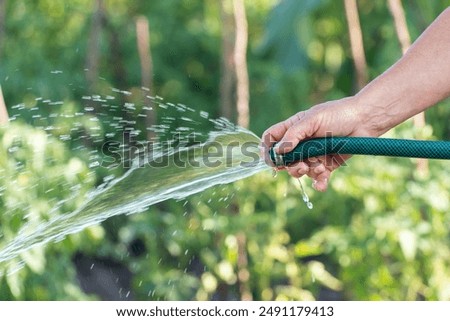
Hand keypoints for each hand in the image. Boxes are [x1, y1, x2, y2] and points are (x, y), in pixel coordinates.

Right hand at [261, 96, 375, 190]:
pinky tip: (322, 184)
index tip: (271, 160)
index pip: (272, 139)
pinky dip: (319, 183)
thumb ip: (294, 135)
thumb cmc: (338, 114)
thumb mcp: (312, 120)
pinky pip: (318, 178)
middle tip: (302, 166)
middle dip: (291, 167)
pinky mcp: (328, 164)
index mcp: (294, 128)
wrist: (365, 121)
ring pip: (300, 171)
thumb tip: (279, 151)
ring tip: (321, 167)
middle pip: (285, 161)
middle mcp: (301, 143)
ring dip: (308, 172)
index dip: (268, 149)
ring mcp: (314, 154)